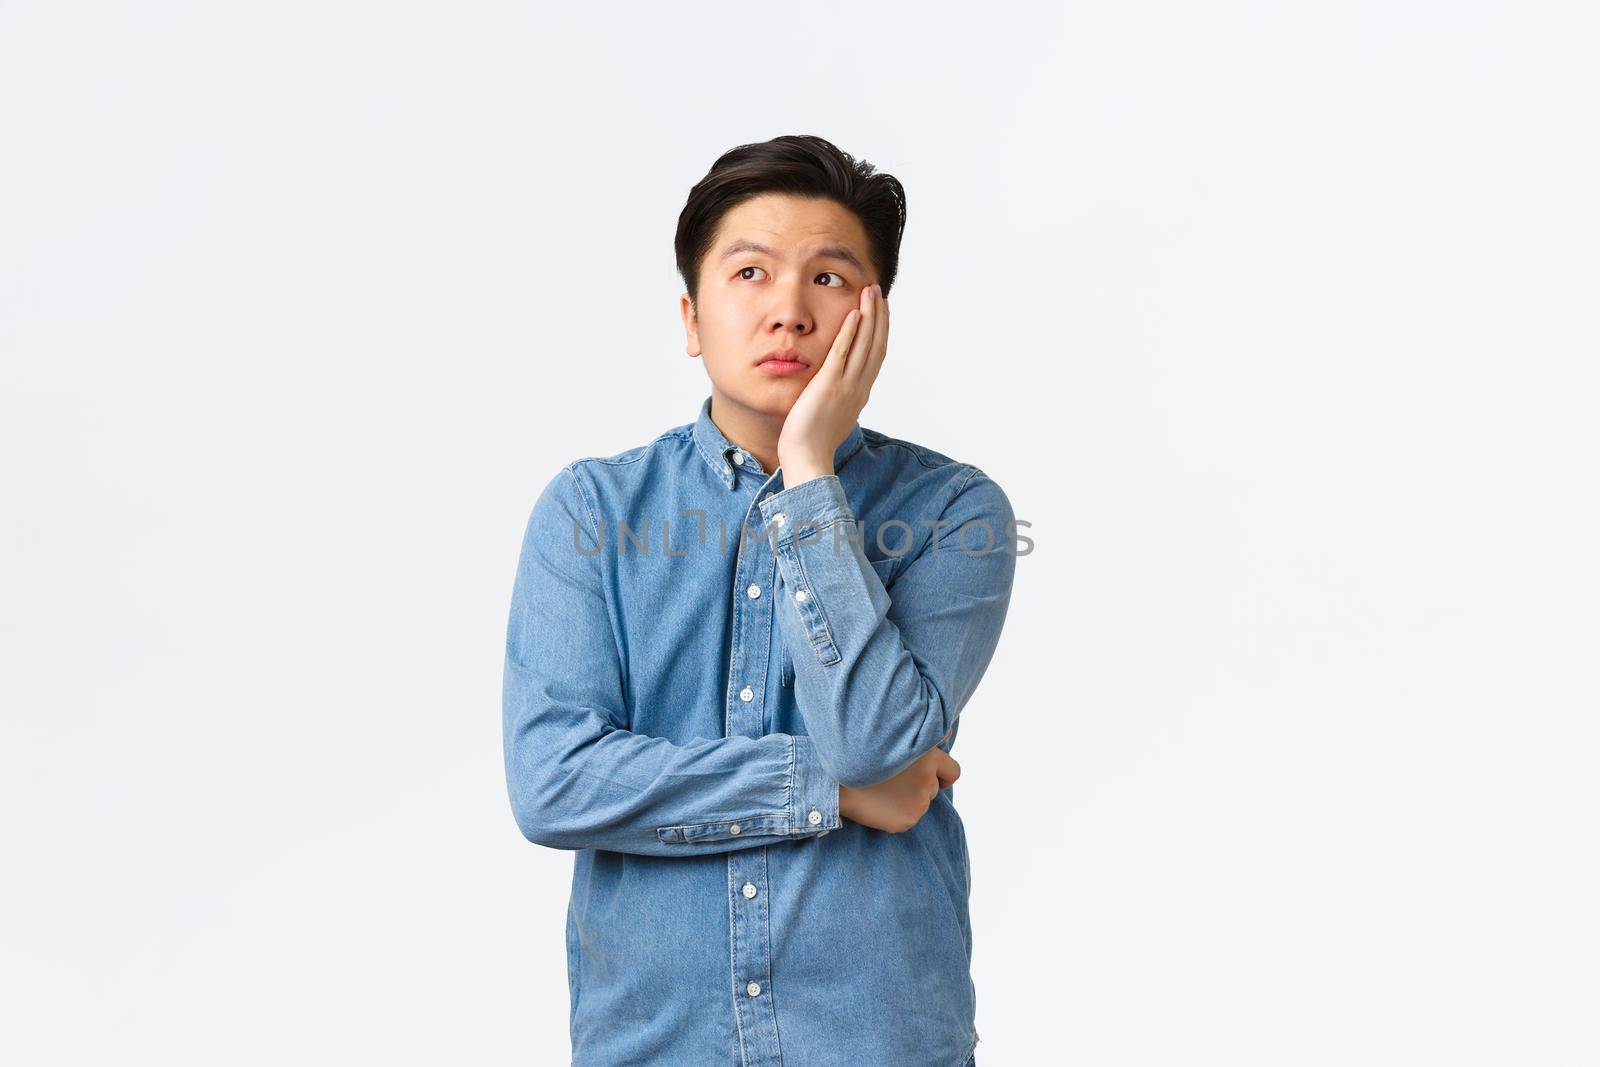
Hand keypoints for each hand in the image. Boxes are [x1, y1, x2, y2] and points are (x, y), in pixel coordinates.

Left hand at [777, 282, 889, 484]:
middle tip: (878, 292)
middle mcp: (858, 386)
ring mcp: (846, 385)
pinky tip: (853, 315)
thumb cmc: (813, 440)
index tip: (881, 310)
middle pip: (876, 344)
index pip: (876, 355)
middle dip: (879, 316)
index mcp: (860, 392)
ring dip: (869, 316)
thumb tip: (835, 388)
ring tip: (870, 292)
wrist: (807, 457)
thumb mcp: (832, 413)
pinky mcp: (829, 385)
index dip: (881, 330)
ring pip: (864, 344)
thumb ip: (837, 396)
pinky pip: (842, 354)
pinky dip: (850, 334)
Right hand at [837, 728, 957, 833]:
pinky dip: (896, 813)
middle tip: (893, 779)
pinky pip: (907, 817)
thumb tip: (948, 734)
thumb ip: (925, 738)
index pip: (953, 771)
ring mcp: (918, 804)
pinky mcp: (907, 820)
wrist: (839, 779)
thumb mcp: (896, 739)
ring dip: (907, 798)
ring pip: (920, 803)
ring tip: (882, 790)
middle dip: (918, 785)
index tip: (929, 775)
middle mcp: (928, 781)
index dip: (942, 774)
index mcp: (929, 759)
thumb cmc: (866, 755)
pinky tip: (879, 803)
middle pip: (933, 788)